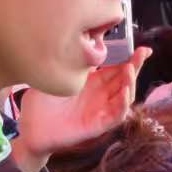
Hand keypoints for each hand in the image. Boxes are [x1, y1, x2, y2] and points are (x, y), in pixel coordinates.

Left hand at [11, 46, 150, 171]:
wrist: (29, 128)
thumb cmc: (39, 103)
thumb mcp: (58, 76)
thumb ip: (74, 62)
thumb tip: (89, 44)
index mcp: (92, 83)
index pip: (117, 69)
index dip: (130, 59)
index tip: (142, 48)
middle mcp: (100, 96)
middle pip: (125, 81)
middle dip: (135, 66)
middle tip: (142, 53)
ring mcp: (100, 111)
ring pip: (124, 97)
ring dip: (131, 83)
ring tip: (130, 70)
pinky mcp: (97, 126)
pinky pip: (115, 116)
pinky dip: (122, 105)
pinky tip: (124, 92)